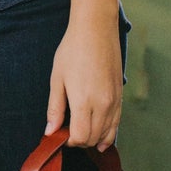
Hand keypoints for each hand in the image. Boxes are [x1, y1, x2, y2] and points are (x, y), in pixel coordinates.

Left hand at [46, 12, 122, 149]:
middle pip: (93, 138)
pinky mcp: (120, 95)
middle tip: (68, 131)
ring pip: (107, 133)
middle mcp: (102, 104)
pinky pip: (117, 122)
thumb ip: (55, 108)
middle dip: (80, 141)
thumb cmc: (72, 50)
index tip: (60, 133)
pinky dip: (108, 131)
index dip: (69, 140)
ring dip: (94, 138)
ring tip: (82, 133)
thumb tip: (50, 132)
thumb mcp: (57, 79)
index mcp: (83, 101)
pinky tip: (100, 136)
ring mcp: (114, 100)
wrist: (96, 29)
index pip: (80, 137)